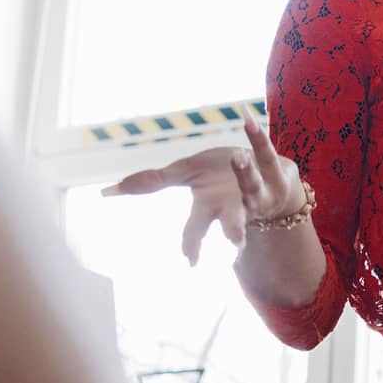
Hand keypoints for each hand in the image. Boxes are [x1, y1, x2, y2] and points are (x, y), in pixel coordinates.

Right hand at [101, 111, 307, 264]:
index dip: (193, 243)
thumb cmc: (221, 180)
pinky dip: (257, 137)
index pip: (197, 228)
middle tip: (236, 241)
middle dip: (234, 228)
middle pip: (233, 218)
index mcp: (211, 208)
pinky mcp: (274, 168)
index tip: (191, 261)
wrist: (266, 173)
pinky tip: (248, 121)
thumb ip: (152, 182)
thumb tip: (108, 191)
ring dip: (245, 173)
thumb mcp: (187, 177)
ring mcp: (258, 187)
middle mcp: (236, 204)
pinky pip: (266, 151)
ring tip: (238, 158)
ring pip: (253, 184)